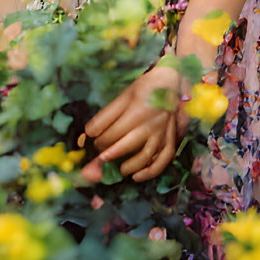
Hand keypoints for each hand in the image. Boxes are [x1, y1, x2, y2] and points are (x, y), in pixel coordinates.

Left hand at [81, 61, 189, 182]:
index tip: (92, 139)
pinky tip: (136, 176)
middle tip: (100, 156)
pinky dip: (150, 172)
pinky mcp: (171, 138)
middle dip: (107, 154)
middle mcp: (150, 122)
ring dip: (127, 166)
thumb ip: (106, 115)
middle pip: (124, 144)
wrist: (172, 83)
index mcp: (136, 109)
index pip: (110, 131)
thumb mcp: (123, 96)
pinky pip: (163, 159)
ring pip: (144, 156)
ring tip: (118, 168)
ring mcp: (162, 132)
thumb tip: (88, 134)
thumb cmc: (144, 88)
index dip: (96, 139)